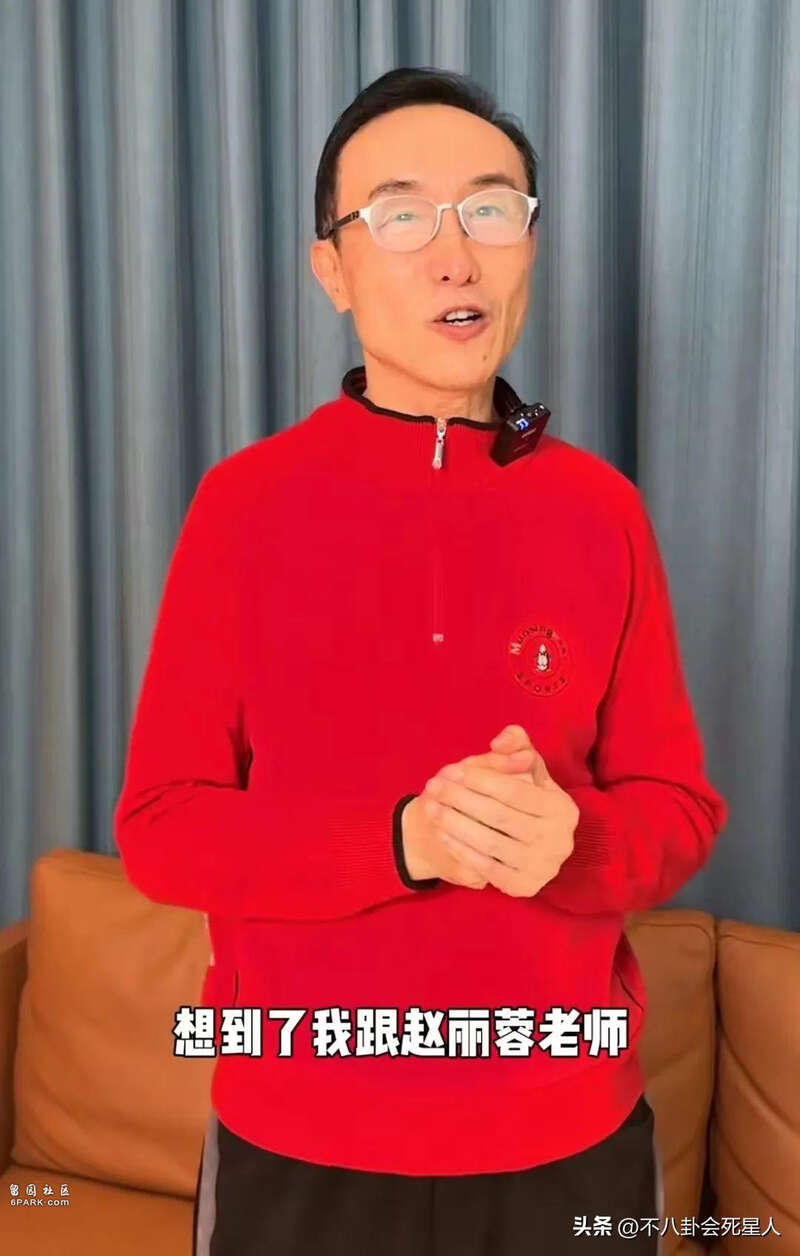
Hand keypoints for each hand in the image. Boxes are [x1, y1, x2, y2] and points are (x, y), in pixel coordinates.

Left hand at [415, 724, 579, 896]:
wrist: (532, 845)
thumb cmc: (527, 799)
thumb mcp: (528, 769)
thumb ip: (517, 745)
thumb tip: (500, 741)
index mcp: (563, 809)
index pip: (516, 791)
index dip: (482, 779)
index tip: (454, 769)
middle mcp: (559, 841)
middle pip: (500, 816)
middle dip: (462, 799)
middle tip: (434, 786)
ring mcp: (542, 868)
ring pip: (490, 843)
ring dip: (455, 824)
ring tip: (431, 808)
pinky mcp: (524, 887)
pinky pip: (486, 868)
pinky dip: (462, 850)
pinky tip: (442, 833)